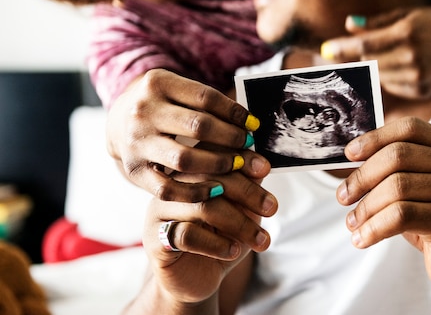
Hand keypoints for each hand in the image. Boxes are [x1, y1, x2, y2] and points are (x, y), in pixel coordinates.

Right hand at [107, 68, 270, 201]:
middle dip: (230, 138)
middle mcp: (143, 112)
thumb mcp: (178, 91)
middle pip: (198, 126)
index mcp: (158, 84)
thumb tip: (251, 124)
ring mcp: (137, 143)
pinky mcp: (134, 171)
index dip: (234, 113)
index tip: (254, 124)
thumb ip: (208, 103)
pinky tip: (217, 189)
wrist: (119, 122)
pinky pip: (168, 188)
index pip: (206, 98)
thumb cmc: (163, 105)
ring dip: (218, 163)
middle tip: (248, 145)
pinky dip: (195, 192)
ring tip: (237, 164)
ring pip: (185, 159)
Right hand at [143, 171, 276, 304]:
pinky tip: (233, 251)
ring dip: (239, 223)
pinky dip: (216, 243)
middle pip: (209, 179)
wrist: (197, 278)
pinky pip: (186, 235)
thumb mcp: (241, 210)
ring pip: (201, 207)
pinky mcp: (155, 240)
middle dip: (247, 193)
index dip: (241, 159)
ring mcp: (159, 212)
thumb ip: (247, 187)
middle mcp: (171, 187)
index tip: (265, 170)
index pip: (212, 155)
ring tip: (260, 239)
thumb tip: (261, 166)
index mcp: (189, 172)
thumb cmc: (220, 238)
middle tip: (271, 208)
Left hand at [320, 8, 430, 99]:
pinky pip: (392, 86)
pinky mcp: (422, 90)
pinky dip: (389, 77)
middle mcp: (413, 57)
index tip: (325, 49)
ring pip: (379, 76)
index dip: (343, 48)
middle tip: (342, 52)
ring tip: (381, 55)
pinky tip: (400, 66)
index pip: (366, 44)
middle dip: (354, 57)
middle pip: (369, 62)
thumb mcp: (406, 14)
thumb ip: (376, 22)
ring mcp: (418, 77)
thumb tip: (348, 24)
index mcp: (407, 33)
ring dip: (373, 67)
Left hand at [337, 117, 430, 290]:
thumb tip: (352, 158)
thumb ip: (396, 169)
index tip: (349, 154)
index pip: (409, 128)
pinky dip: (374, 228)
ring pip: (396, 187)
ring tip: (352, 223)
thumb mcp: (420, 187)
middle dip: (362, 176)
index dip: (375, 137)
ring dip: (365, 207)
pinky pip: (401, 216)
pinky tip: (362, 239)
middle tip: (343, 196)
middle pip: (398, 156)